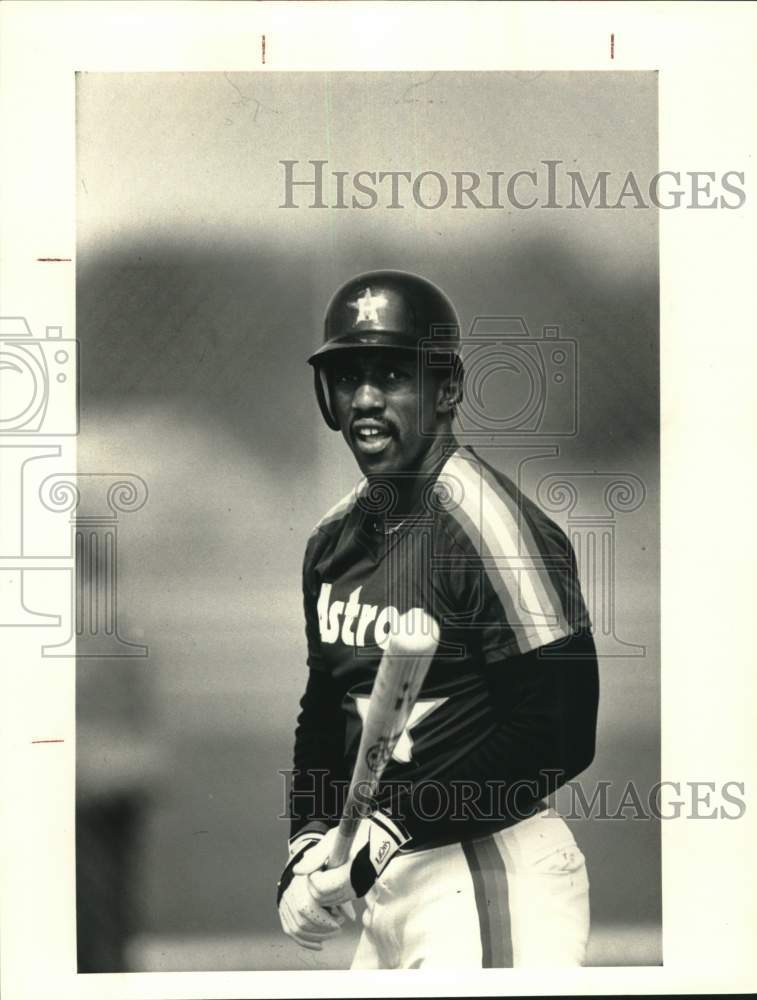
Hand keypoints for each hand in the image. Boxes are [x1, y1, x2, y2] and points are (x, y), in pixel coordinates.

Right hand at [277, 832, 344, 950]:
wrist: (304, 854)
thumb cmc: (324, 858)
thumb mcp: (334, 863)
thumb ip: (341, 887)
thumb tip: (350, 917)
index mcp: (301, 881)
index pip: (307, 908)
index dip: (325, 920)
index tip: (340, 920)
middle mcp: (289, 892)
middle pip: (302, 922)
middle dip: (323, 929)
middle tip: (338, 927)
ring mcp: (285, 901)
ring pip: (296, 929)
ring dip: (316, 936)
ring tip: (331, 932)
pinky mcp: (283, 909)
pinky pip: (290, 929)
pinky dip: (305, 940)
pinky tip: (319, 944)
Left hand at [294, 812, 408, 906]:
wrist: (386, 836)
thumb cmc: (361, 833)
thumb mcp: (334, 838)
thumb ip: (315, 856)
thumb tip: (297, 871)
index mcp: (347, 875)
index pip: (319, 888)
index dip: (312, 876)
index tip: (317, 863)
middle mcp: (353, 888)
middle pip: (321, 898)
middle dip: (314, 884)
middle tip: (319, 866)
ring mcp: (357, 891)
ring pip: (329, 901)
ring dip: (322, 888)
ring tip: (327, 868)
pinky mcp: (359, 891)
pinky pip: (338, 899)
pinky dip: (330, 891)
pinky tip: (334, 874)